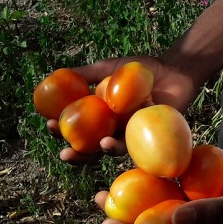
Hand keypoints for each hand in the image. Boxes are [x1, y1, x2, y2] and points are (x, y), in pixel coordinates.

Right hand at [45, 56, 201, 163]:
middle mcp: (113, 130)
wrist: (173, 70)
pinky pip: (138, 147)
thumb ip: (86, 73)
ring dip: (102, 152)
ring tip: (99, 145)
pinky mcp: (152, 141)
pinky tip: (115, 141)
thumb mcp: (109, 68)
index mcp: (100, 117)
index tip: (49, 124)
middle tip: (64, 154)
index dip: (60, 131)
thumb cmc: (141, 70)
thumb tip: (54, 76)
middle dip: (76, 154)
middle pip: (90, 149)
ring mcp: (132, 137)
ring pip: (113, 151)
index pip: (75, 128)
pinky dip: (126, 144)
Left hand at [94, 154, 222, 223]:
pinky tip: (135, 156)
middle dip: (123, 213)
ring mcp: (195, 205)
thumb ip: (209, 213)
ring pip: (156, 200)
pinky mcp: (198, 185)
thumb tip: (170, 220)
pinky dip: (154, 172)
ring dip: (133, 191)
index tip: (107, 222)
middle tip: (98, 197)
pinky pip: (171, 181)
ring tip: (109, 177)